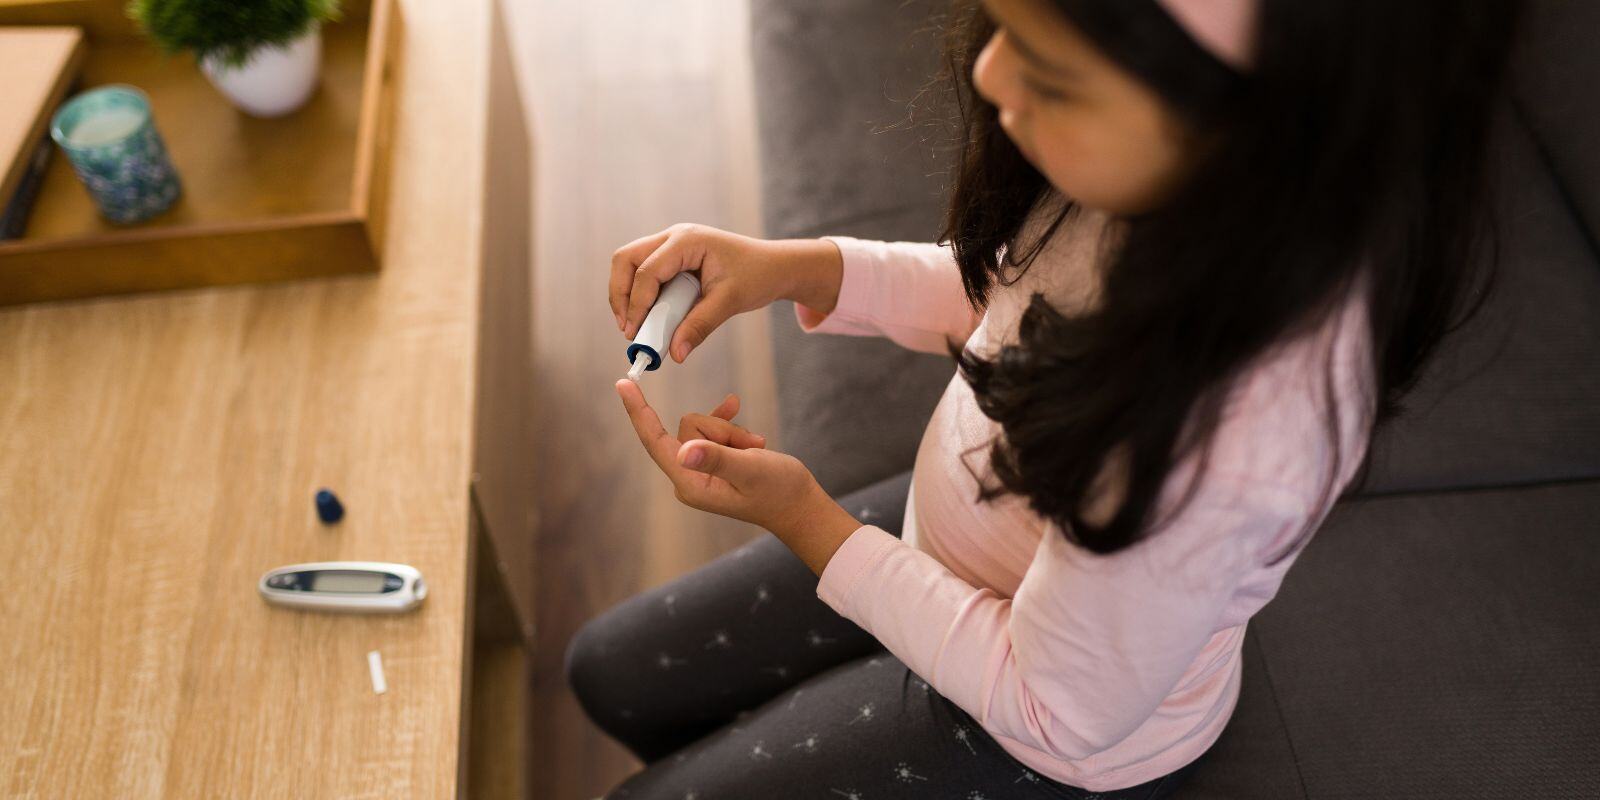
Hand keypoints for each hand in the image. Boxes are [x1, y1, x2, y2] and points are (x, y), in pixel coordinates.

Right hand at [608, 224, 842, 363]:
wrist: (774, 266)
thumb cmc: (756, 277)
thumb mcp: (729, 302)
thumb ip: (700, 326)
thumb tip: (675, 354)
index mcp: (687, 241)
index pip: (648, 271)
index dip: (637, 304)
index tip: (635, 334)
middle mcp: (674, 237)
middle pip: (626, 259)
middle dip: (620, 295)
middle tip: (627, 328)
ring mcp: (671, 245)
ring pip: (630, 264)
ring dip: (627, 295)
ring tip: (635, 327)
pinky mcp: (672, 257)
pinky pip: (644, 272)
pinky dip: (640, 295)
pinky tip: (649, 318)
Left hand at [614, 380, 860, 574]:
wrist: (799, 506)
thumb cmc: (779, 491)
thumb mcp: (750, 470)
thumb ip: (717, 458)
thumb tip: (684, 451)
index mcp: (690, 483)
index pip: (655, 441)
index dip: (639, 411)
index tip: (622, 383)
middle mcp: (689, 476)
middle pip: (689, 426)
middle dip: (721, 428)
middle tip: (749, 448)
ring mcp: (700, 469)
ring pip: (704, 425)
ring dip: (732, 432)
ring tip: (755, 450)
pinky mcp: (712, 462)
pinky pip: (714, 430)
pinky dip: (732, 429)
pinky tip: (752, 436)